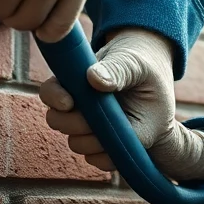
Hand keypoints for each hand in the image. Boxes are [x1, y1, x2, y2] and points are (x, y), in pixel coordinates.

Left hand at [39, 28, 203, 182]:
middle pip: (84, 144)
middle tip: (63, 92)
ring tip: (64, 89)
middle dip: (70, 119)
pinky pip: (65, 127)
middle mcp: (124, 140)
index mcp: (144, 131)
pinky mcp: (89, 126)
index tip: (80, 104)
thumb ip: (117, 70)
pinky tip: (65, 93)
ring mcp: (105, 135)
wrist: (139, 53)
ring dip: (61, 114)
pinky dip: (58, 109)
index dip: (92, 133)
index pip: (113, 150)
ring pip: (70, 136)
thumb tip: (95, 80)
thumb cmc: (145, 59)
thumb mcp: (137, 60)